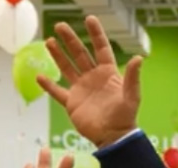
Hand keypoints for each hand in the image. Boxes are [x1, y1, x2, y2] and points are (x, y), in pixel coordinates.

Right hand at [40, 16, 143, 148]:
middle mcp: (93, 77)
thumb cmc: (125, 117)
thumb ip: (132, 77)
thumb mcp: (131, 96)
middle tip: (60, 25)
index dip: (95, 34)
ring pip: (67, 68)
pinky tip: (39, 76)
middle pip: (79, 54)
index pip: (101, 48)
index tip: (89, 19)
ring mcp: (81, 89)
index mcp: (108, 73)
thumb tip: (139, 57)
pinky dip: (48, 85)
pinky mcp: (72, 103)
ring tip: (49, 41)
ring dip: (58, 55)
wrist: (113, 137)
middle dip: (70, 40)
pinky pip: (57, 92)